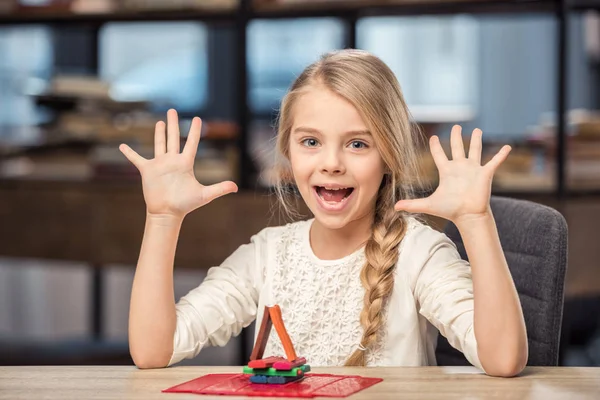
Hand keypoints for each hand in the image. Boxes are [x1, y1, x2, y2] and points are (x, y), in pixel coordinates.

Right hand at [119, 109, 237, 218]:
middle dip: (174, 124)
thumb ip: (219, 189)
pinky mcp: (148, 170)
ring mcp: (160, 165)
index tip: (197, 119)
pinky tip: (122, 146)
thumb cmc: (185, 205)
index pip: (192, 143)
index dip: (195, 131)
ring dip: (159, 133)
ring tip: (161, 122)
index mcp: (185, 163)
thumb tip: (236, 187)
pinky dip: (130, 153)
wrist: (167, 213)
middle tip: (173, 110)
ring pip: (160, 144)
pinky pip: (137, 159)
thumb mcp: (204, 195)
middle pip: (174, 138)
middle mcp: (173, 161)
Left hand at [394, 125, 510, 224]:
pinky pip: (495, 161)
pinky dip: (501, 154)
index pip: (439, 155)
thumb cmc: (449, 210)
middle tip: (456, 126)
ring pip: (475, 150)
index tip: (434, 137)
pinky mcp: (485, 173)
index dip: (436, 146)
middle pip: (457, 147)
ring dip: (476, 140)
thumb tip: (394, 207)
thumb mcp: (428, 204)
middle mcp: (460, 168)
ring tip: (477, 130)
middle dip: (456, 136)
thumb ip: (412, 204)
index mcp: (447, 171)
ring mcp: (473, 169)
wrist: (467, 215)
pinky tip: (508, 147)